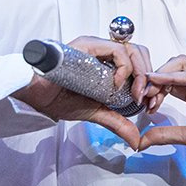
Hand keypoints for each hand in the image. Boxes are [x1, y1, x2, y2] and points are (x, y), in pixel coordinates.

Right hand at [12, 36, 165, 149]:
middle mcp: (104, 51)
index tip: (147, 101)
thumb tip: (136, 140)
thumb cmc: (59, 98)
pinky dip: (124, 67)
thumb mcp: (97, 113)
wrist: (38, 98)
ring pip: (132, 49)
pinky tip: (117, 84)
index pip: (138, 62)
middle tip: (144, 97)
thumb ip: (118, 123)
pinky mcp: (89, 45)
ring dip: (140, 72)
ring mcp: (97, 46)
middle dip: (148, 76)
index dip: (147, 80)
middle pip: (140, 52)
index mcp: (107, 63)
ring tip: (134, 92)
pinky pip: (117, 49)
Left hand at [139, 56, 185, 153]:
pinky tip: (160, 81)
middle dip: (155, 77)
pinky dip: (174, 75)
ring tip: (150, 89)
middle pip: (174, 66)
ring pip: (182, 63)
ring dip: (162, 74)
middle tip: (143, 94)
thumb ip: (166, 134)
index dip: (155, 87)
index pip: (171, 80)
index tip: (143, 102)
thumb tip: (142, 140)